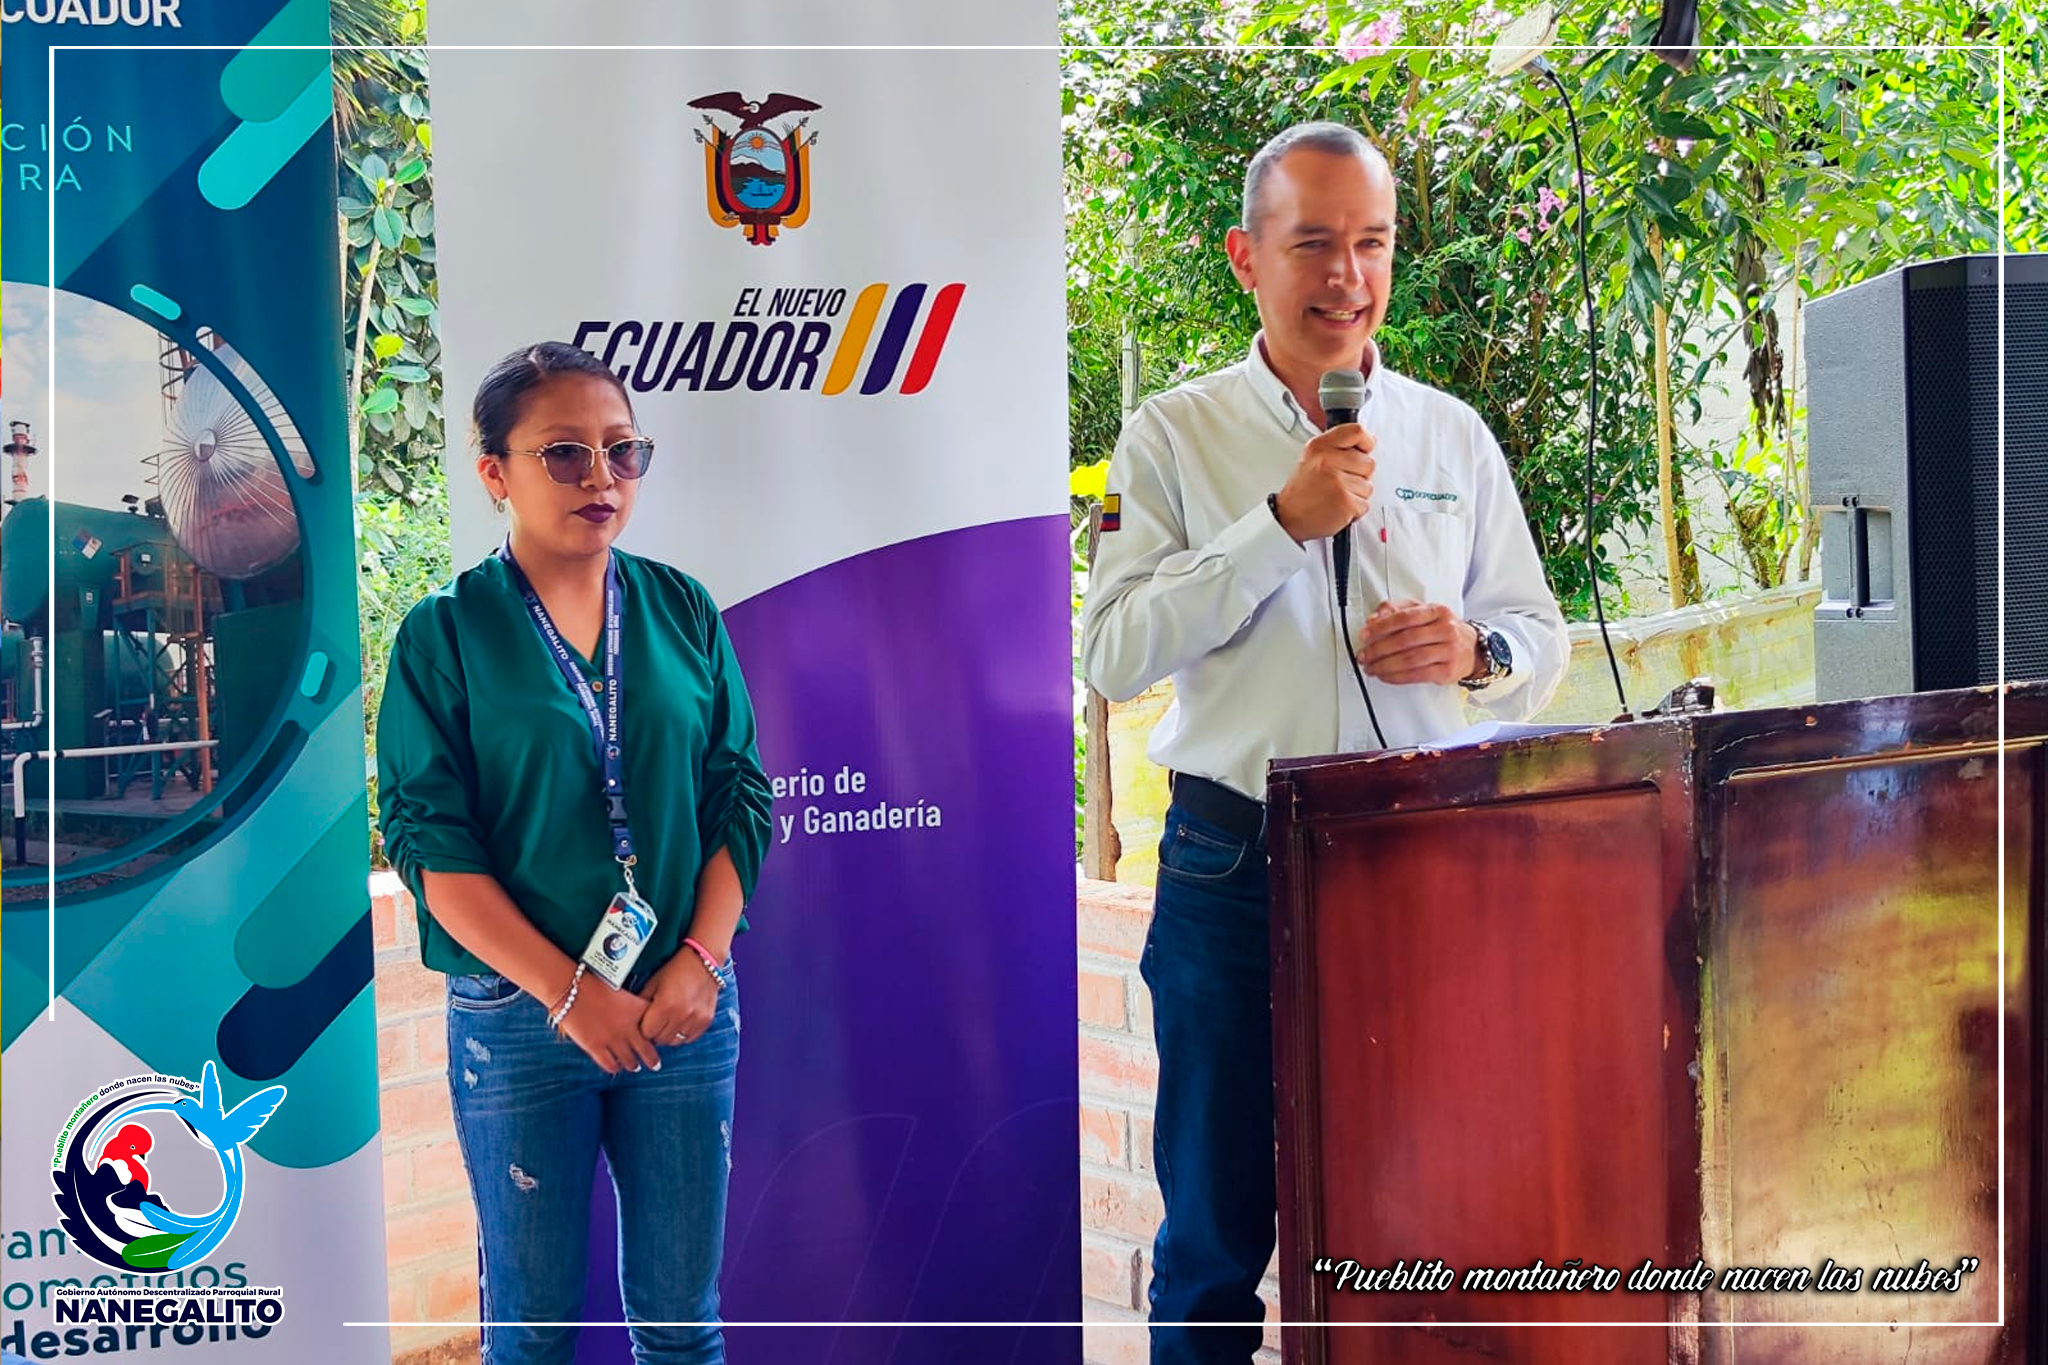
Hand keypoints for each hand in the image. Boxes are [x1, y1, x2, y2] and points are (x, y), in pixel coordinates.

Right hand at [558, 976, 660, 1073]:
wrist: (572, 988)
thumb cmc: (594, 983)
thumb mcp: (622, 991)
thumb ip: (632, 1005)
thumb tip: (637, 1013)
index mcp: (637, 1010)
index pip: (656, 1028)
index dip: (658, 1036)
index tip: (659, 1040)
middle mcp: (629, 1028)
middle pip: (646, 1050)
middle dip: (652, 1059)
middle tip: (655, 1065)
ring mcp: (613, 1039)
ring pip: (629, 1060)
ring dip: (632, 1064)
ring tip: (634, 1066)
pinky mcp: (596, 1047)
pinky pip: (609, 1064)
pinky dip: (614, 1067)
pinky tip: (615, 1067)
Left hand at [639, 952, 721, 1046]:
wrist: (703, 961)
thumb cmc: (676, 969)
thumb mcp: (653, 982)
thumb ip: (642, 1002)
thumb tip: (631, 1018)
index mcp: (665, 1005)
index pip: (647, 1032)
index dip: (644, 1027)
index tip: (645, 1020)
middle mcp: (681, 1015)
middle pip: (660, 1040)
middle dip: (655, 1032)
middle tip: (657, 1020)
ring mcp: (695, 1019)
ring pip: (674, 1042)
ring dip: (669, 1035)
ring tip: (669, 1021)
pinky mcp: (706, 1021)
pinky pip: (689, 1038)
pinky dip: (683, 1034)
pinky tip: (681, 1022)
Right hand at [1272, 424, 1375, 542]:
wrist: (1288, 516)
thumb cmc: (1301, 490)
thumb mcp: (1312, 457)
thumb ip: (1336, 447)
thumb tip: (1366, 443)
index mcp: (1319, 447)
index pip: (1356, 432)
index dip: (1366, 441)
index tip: (1365, 449)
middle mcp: (1328, 461)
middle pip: (1368, 462)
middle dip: (1360, 475)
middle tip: (1340, 481)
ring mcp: (1338, 482)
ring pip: (1368, 486)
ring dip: (1356, 494)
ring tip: (1336, 495)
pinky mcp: (1345, 502)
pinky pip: (1365, 504)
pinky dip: (1355, 510)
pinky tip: (1338, 506)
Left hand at [1356, 600, 1480, 685]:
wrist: (1472, 649)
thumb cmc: (1443, 630)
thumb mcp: (1423, 612)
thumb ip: (1397, 610)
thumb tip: (1373, 619)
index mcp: (1437, 611)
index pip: (1404, 618)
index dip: (1380, 627)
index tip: (1364, 635)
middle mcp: (1445, 629)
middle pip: (1405, 640)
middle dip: (1378, 649)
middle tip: (1364, 655)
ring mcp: (1448, 651)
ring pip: (1409, 659)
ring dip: (1384, 666)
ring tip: (1371, 667)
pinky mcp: (1447, 671)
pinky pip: (1417, 675)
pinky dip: (1396, 677)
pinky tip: (1385, 676)